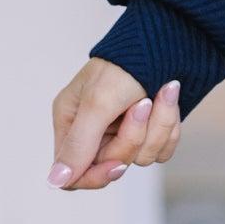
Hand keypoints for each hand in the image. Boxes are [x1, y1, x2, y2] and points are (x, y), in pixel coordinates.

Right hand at [48, 61, 181, 190]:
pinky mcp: (151, 130)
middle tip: (141, 104)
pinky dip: (169, 125)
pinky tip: (168, 97)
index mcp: (71, 123)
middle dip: (133, 137)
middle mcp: (95, 131)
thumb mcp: (97, 104)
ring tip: (158, 93)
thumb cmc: (125, 66)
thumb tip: (55, 181)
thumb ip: (78, 144)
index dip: (96, 176)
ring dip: (157, 125)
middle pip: (113, 166)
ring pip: (143, 157)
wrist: (169, 42)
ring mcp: (125, 132)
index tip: (117, 165)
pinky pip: (163, 149)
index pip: (74, 174)